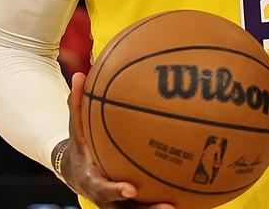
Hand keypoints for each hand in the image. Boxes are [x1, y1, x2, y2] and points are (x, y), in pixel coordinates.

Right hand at [59, 73, 175, 208]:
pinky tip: (193, 193)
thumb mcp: (75, 127)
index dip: (116, 191)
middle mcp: (107, 197)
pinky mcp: (132, 202)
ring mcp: (119, 203)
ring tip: (185, 205)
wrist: (76, 171)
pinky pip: (149, 203)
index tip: (131, 188)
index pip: (102, 189)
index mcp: (92, 180)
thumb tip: (79, 73)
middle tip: (168, 206)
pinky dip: (168, 200)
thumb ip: (77, 104)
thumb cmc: (80, 145)